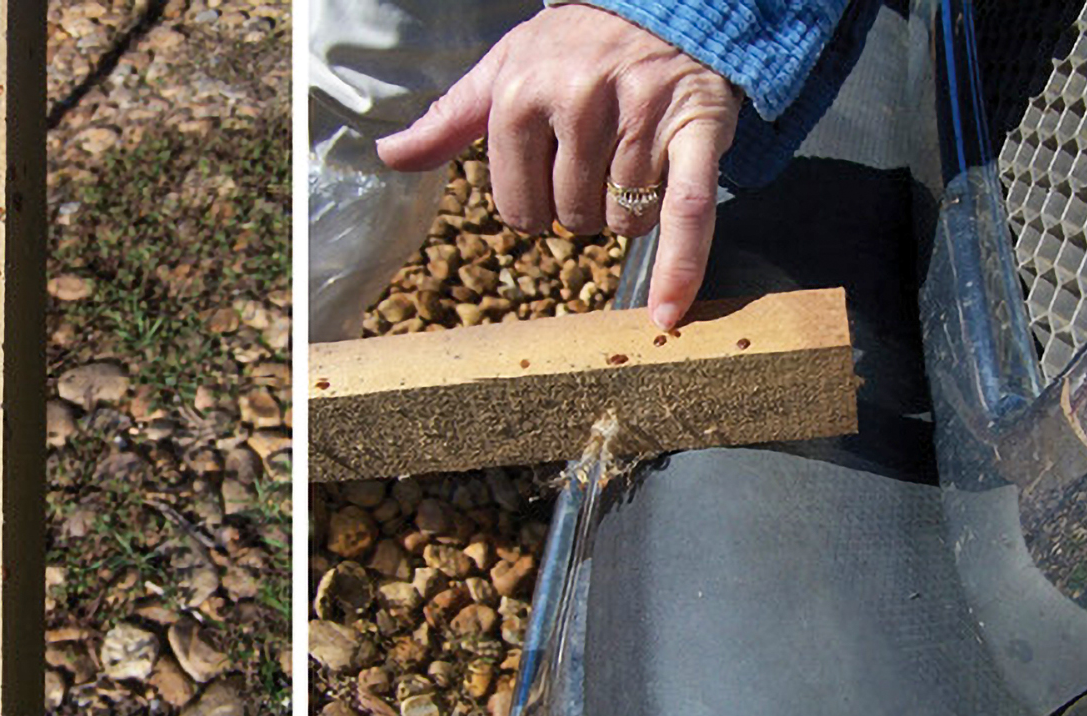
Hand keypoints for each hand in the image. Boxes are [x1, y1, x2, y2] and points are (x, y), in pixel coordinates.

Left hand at [375, 4, 739, 328]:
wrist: (660, 5)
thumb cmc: (571, 46)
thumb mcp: (502, 70)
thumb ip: (448, 121)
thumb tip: (389, 155)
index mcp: (521, 97)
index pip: (517, 207)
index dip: (534, 206)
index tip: (549, 177)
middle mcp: (578, 104)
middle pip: (571, 216)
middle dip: (581, 205)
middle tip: (595, 162)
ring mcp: (640, 117)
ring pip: (623, 221)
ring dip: (628, 211)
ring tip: (633, 160)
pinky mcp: (697, 129)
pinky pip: (688, 211)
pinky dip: (681, 266)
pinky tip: (667, 313)